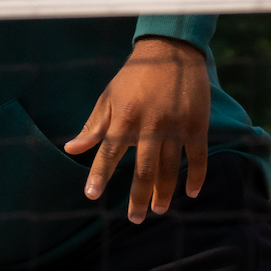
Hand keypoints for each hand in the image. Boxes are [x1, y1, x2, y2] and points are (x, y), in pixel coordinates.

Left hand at [64, 36, 209, 223]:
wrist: (171, 51)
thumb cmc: (133, 76)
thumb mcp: (108, 98)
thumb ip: (93, 127)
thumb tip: (70, 149)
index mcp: (124, 118)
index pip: (108, 153)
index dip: (99, 175)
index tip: (91, 195)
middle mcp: (150, 125)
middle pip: (144, 170)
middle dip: (138, 197)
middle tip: (135, 218)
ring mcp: (176, 126)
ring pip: (171, 168)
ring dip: (165, 192)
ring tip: (158, 210)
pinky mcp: (198, 124)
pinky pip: (199, 156)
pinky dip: (197, 176)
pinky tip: (191, 193)